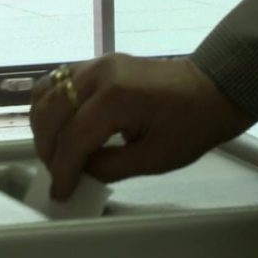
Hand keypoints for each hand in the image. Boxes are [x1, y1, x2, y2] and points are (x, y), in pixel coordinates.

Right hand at [30, 53, 254, 199]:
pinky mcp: (98, 63)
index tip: (60, 193)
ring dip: (44, 126)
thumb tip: (80, 173)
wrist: (214, 89)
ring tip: (56, 153)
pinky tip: (58, 127)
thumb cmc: (193, 124)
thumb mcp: (154, 159)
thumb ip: (109, 167)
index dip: (63, 171)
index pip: (73, 138)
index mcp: (117, 98)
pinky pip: (58, 81)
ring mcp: (96, 64)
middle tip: (58, 176)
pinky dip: (51, 105)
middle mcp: (99, 74)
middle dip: (48, 150)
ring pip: (47, 93)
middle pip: (51, 114)